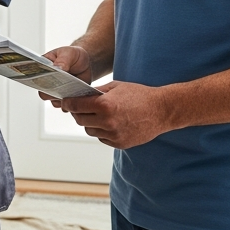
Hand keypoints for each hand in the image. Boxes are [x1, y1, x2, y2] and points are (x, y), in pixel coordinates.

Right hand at [37, 45, 91, 103]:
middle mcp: (46, 82)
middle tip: (63, 86)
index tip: (49, 80)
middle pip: (43, 93)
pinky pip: (65, 105)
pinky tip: (77, 93)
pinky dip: (72, 102)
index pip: (35, 77)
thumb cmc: (74, 55)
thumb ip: (63, 60)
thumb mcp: (69, 53)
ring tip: (73, 89)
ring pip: (54, 101)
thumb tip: (58, 67)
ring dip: (63, 98)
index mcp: (42, 68)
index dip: (39, 80)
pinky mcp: (66, 97)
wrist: (86, 63)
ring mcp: (56, 91)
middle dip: (53, 92)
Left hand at [52, 81, 172, 149]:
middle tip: (80, 107)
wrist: (162, 110)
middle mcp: (107, 121)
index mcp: (105, 105)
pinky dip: (102, 131)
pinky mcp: (119, 143)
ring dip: (90, 123)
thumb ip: (96, 92)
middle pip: (80, 120)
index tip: (66, 101)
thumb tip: (79, 95)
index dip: (68, 103)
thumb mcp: (116, 86)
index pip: (75, 106)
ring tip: (98, 115)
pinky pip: (102, 138)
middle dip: (78, 113)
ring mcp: (113, 134)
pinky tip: (110, 123)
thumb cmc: (140, 95)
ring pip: (89, 130)